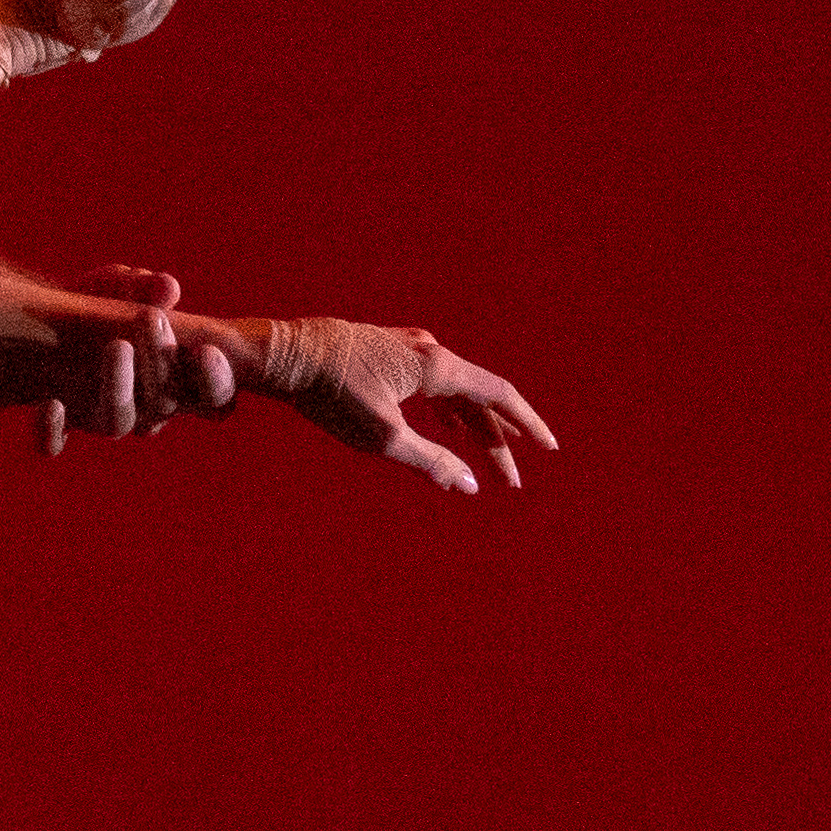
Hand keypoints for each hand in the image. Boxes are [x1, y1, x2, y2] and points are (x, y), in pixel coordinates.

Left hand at [32, 269, 236, 456]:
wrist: (45, 321)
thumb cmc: (104, 302)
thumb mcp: (123, 286)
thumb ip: (145, 286)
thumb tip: (167, 288)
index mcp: (178, 379)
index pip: (214, 396)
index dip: (216, 380)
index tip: (207, 351)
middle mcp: (145, 408)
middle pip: (165, 402)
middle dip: (163, 362)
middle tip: (151, 317)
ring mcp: (102, 415)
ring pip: (117, 420)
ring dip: (118, 386)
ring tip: (116, 344)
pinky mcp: (59, 424)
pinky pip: (55, 443)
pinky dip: (52, 430)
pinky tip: (50, 403)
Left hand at [252, 318, 557, 492]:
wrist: (282, 354)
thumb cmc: (330, 395)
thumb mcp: (382, 438)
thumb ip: (431, 461)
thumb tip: (471, 485)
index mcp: (436, 366)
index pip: (498, 395)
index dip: (526, 424)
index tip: (548, 449)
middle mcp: (429, 349)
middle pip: (478, 398)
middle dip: (496, 440)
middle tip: (510, 479)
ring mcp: (408, 346)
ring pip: (453, 390)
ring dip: (472, 425)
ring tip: (487, 455)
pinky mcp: (387, 349)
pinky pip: (432, 382)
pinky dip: (447, 408)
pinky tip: (447, 424)